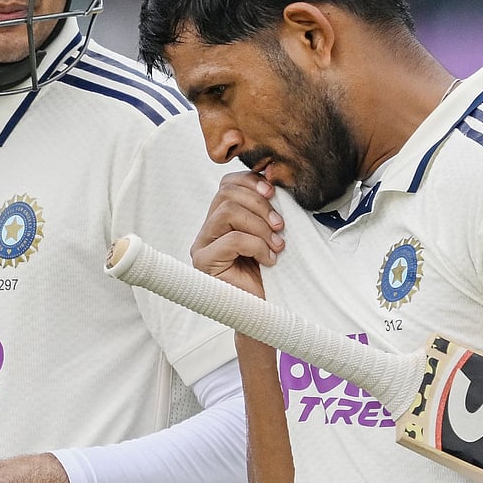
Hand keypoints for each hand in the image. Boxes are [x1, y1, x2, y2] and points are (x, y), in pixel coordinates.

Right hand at [191, 171, 284, 296]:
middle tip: (280, 226)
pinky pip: (232, 239)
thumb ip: (268, 207)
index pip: (227, 184)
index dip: (251, 181)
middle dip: (260, 205)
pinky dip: (257, 246)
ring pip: (227, 212)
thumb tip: (273, 172)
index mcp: (220, 219)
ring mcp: (202, 246)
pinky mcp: (204, 262)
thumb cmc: (271, 273)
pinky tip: (268, 260)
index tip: (274, 191)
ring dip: (260, 226)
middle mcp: (206, 230)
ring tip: (277, 245)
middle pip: (226, 194)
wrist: (267, 311)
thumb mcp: (271, 232)